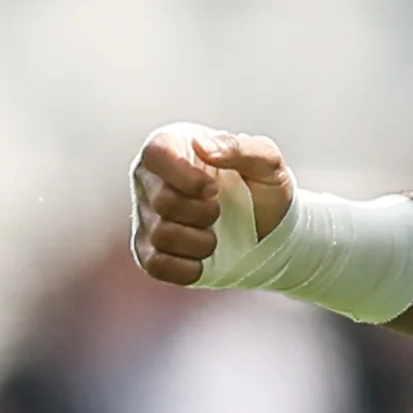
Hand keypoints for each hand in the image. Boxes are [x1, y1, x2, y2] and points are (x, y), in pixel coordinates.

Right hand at [132, 125, 294, 286]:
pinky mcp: (147, 250)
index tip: (214, 189)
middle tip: (219, 211)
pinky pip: (155, 265)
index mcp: (171, 145)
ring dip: (200, 242)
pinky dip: (187, 267)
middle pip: (162, 201)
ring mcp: (145, 216)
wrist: (266, 228)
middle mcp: (150, 178)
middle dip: (203, 213)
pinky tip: (203, 259)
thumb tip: (201, 146)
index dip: (185, 176)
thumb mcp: (265, 161)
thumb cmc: (261, 186)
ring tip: (214, 234)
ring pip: (160, 236)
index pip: (156, 154)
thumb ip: (238, 148)